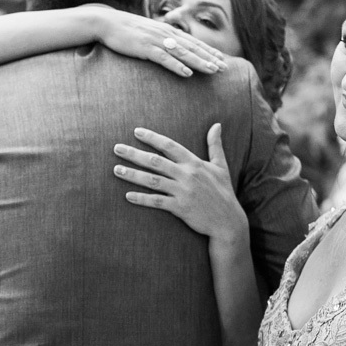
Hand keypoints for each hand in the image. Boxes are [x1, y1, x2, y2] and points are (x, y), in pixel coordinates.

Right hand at [87, 6, 227, 77]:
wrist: (106, 23)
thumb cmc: (125, 30)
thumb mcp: (146, 32)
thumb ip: (159, 37)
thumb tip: (167, 46)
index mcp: (167, 30)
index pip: (193, 41)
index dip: (208, 51)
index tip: (222, 60)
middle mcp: (165, 33)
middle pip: (192, 47)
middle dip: (210, 58)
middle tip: (225, 68)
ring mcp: (156, 40)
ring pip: (183, 53)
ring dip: (199, 62)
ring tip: (213, 71)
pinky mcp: (145, 48)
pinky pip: (164, 58)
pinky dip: (177, 65)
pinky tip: (187, 73)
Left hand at [113, 124, 248, 242]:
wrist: (228, 221)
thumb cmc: (223, 192)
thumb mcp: (221, 166)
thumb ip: (215, 145)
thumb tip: (217, 124)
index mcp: (195, 163)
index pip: (170, 146)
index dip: (152, 138)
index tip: (136, 132)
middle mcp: (187, 175)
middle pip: (156, 161)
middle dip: (134, 154)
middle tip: (116, 148)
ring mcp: (183, 191)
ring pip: (153, 181)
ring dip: (133, 175)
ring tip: (116, 170)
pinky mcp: (180, 208)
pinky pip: (157, 202)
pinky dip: (142, 199)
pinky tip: (128, 196)